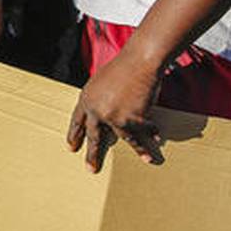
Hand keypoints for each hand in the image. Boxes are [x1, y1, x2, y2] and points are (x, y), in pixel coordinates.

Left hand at [68, 50, 163, 172]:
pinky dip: (153, 134)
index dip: (75, 134)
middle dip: (93, 154)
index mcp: (86, 98)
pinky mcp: (131, 119)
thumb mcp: (101, 83)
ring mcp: (113, 116)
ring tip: (146, 159)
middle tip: (90, 169)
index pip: (77, 121)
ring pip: (124, 138)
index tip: (71, 147)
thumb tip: (102, 117)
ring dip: (139, 150)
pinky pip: (143, 131)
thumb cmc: (123, 68)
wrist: (139, 62)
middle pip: (94, 136)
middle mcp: (97, 110)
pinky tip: (159, 139)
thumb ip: (99, 99)